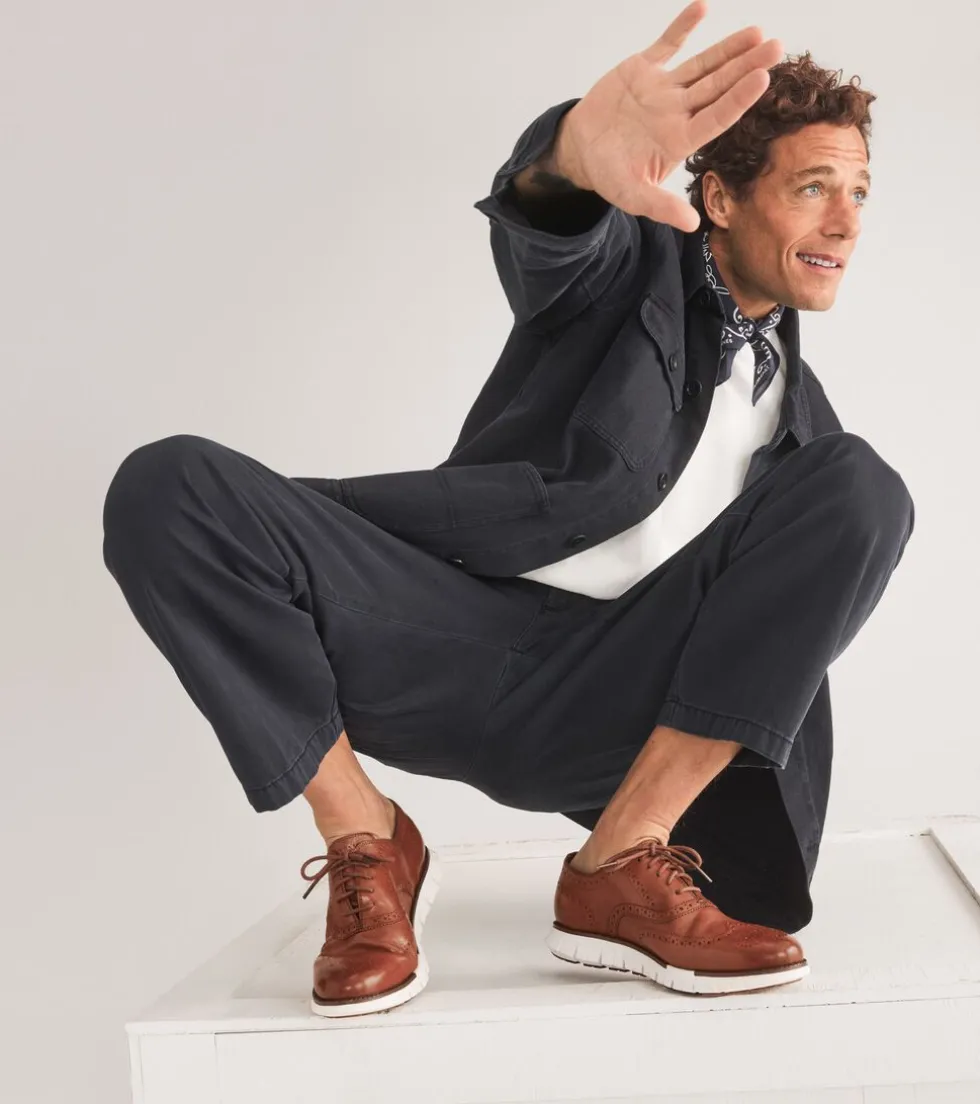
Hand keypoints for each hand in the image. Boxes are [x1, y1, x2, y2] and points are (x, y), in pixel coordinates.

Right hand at [554, 1, 782, 231]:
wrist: (580, 150)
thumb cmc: (609, 175)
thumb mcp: (633, 195)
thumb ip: (661, 207)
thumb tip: (692, 225)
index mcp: (679, 140)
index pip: (716, 116)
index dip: (738, 98)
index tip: (763, 79)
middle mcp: (677, 112)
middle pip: (718, 86)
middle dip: (746, 67)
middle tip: (776, 47)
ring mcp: (663, 90)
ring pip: (702, 65)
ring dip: (728, 48)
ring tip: (757, 32)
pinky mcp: (644, 70)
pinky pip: (667, 44)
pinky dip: (683, 27)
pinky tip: (703, 8)